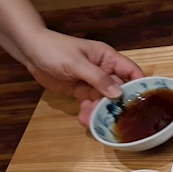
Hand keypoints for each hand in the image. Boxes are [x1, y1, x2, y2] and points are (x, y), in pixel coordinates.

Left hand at [19, 29, 143, 126]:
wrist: (30, 51)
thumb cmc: (55, 50)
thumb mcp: (77, 63)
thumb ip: (98, 78)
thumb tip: (118, 93)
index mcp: (108, 58)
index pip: (130, 71)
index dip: (138, 85)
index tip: (142, 102)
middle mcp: (104, 70)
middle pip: (118, 90)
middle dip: (116, 104)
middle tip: (115, 119)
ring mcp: (93, 82)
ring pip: (103, 100)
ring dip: (100, 111)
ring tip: (93, 122)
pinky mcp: (81, 91)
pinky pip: (90, 104)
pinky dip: (88, 112)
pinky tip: (84, 120)